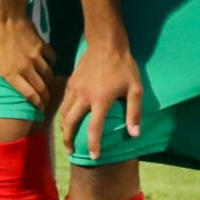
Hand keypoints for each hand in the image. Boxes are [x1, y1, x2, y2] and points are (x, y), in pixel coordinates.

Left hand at [0, 8, 51, 111]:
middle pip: (42, 89)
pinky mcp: (41, 45)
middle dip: (45, 98)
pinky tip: (47, 63)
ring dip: (48, 81)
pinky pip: (51, 58)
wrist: (3, 14)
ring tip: (47, 84)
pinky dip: (51, 63)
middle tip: (45, 101)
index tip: (39, 109)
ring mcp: (35, 57)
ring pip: (48, 75)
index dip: (36, 105)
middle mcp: (26, 68)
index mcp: (10, 74)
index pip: (29, 96)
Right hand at [56, 42, 145, 160]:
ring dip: (64, 127)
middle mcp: (84, 96)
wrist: (106, 43)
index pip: (94, 128)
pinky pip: (63, 100)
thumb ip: (134, 112)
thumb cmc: (123, 66)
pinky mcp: (71, 81)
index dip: (93, 144)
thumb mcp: (135, 88)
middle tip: (71, 150)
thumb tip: (135, 134)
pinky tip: (68, 115)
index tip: (93, 157)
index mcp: (100, 100)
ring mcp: (75, 88)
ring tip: (67, 135)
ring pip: (63, 112)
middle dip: (68, 139)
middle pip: (70, 123)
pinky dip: (63, 112)